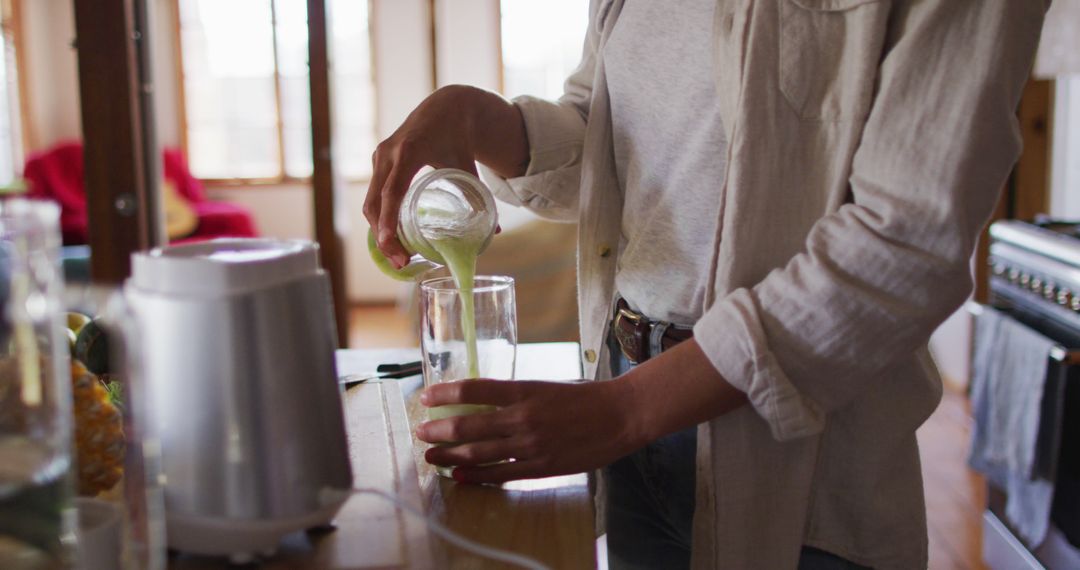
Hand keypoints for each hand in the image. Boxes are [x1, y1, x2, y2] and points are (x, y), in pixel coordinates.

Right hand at [363, 85, 527, 268]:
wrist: (446, 107)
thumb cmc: (457, 136)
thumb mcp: (468, 167)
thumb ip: (479, 198)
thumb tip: (494, 232)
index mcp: (409, 152)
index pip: (392, 192)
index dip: (389, 221)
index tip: (390, 245)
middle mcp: (388, 154)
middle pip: (374, 203)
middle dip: (383, 236)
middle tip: (401, 262)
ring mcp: (379, 158)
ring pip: (370, 202)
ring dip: (379, 231)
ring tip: (398, 256)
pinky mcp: (378, 163)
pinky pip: (372, 195)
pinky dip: (379, 218)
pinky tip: (390, 238)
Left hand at [416, 379, 645, 483]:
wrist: (622, 415)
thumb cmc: (587, 397)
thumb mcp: (548, 385)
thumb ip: (518, 396)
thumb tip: (487, 403)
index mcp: (525, 390)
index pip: (474, 389)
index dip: (445, 393)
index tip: (426, 397)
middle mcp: (523, 417)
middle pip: (468, 425)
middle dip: (439, 430)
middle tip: (421, 432)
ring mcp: (531, 445)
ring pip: (479, 452)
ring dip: (450, 456)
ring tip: (431, 457)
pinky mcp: (542, 467)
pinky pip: (501, 474)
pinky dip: (477, 476)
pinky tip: (460, 476)